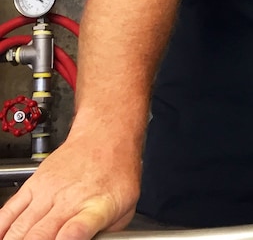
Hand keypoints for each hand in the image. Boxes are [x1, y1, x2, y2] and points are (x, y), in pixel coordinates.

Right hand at [0, 131, 139, 239]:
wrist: (106, 136)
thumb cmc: (118, 172)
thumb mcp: (126, 207)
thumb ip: (106, 231)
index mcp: (97, 208)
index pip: (76, 231)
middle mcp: (69, 200)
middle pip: (39, 235)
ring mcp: (47, 192)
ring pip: (20, 225)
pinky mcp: (32, 185)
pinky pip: (8, 210)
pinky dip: (1, 227)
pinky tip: (2, 235)